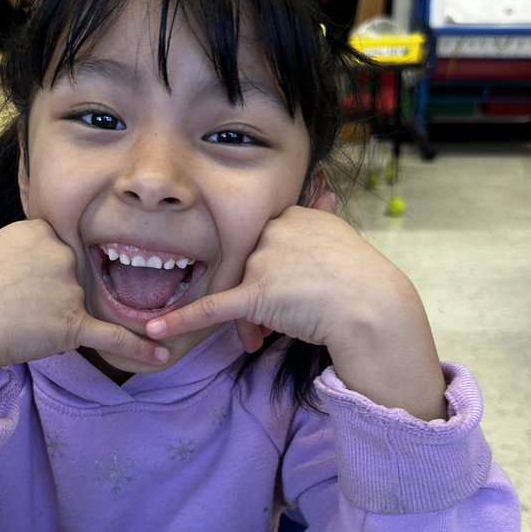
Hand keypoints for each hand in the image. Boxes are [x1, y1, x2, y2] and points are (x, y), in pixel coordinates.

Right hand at [0, 219, 168, 409]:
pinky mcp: (72, 323)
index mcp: (38, 229)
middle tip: (13, 306)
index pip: (57, 250)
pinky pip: (113, 336)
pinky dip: (139, 347)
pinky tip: (162, 355)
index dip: (38, 272)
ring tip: (17, 323)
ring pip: (77, 306)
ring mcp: (68, 287)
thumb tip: (55, 262)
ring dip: (54, 320)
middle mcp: (58, 252)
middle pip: (71, 276)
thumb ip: (28, 250)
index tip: (16, 284)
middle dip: (47, 297)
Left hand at [145, 205, 446, 420]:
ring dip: (253, 320)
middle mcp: (274, 232)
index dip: (274, 274)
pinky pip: (213, 308)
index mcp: (292, 216)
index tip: (291, 292)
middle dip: (261, 299)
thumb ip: (320, 221)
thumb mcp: (340, 240)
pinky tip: (155, 330)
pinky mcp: (256, 294)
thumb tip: (325, 194)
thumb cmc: (362, 282)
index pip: (265, 246)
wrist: (375, 307)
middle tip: (284, 319)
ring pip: (240, 294)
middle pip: (250, 270)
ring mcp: (263, 261)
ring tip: (267, 337)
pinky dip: (183, 320)